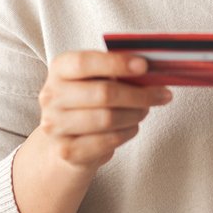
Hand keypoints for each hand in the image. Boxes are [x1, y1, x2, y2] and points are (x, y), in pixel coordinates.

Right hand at [37, 51, 172, 170]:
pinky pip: (107, 141)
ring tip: (144, 110)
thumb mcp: (97, 78)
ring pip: (108, 119)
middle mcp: (51, 96)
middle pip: (103, 93)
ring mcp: (55, 125)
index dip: (116, 63)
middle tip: (161, 95)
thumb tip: (150, 69)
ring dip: (135, 114)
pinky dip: (127, 133)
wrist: (66, 139)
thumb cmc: (88, 101)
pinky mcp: (66, 150)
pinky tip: (132, 126)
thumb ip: (117, 70)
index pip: (85, 62)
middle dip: (139, 94)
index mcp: (59, 69)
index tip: (144, 66)